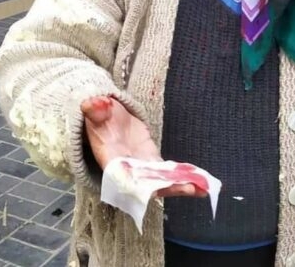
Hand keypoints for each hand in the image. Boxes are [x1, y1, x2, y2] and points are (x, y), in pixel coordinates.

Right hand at [81, 96, 203, 197]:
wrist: (105, 118)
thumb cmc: (98, 118)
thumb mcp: (94, 112)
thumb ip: (94, 110)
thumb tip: (90, 103)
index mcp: (110, 160)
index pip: (122, 176)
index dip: (136, 184)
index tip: (152, 190)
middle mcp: (127, 169)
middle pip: (146, 185)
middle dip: (167, 187)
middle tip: (189, 188)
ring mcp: (141, 167)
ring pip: (161, 182)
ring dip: (181, 185)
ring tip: (204, 189)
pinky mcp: (152, 160)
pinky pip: (168, 172)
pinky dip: (183, 176)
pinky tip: (202, 179)